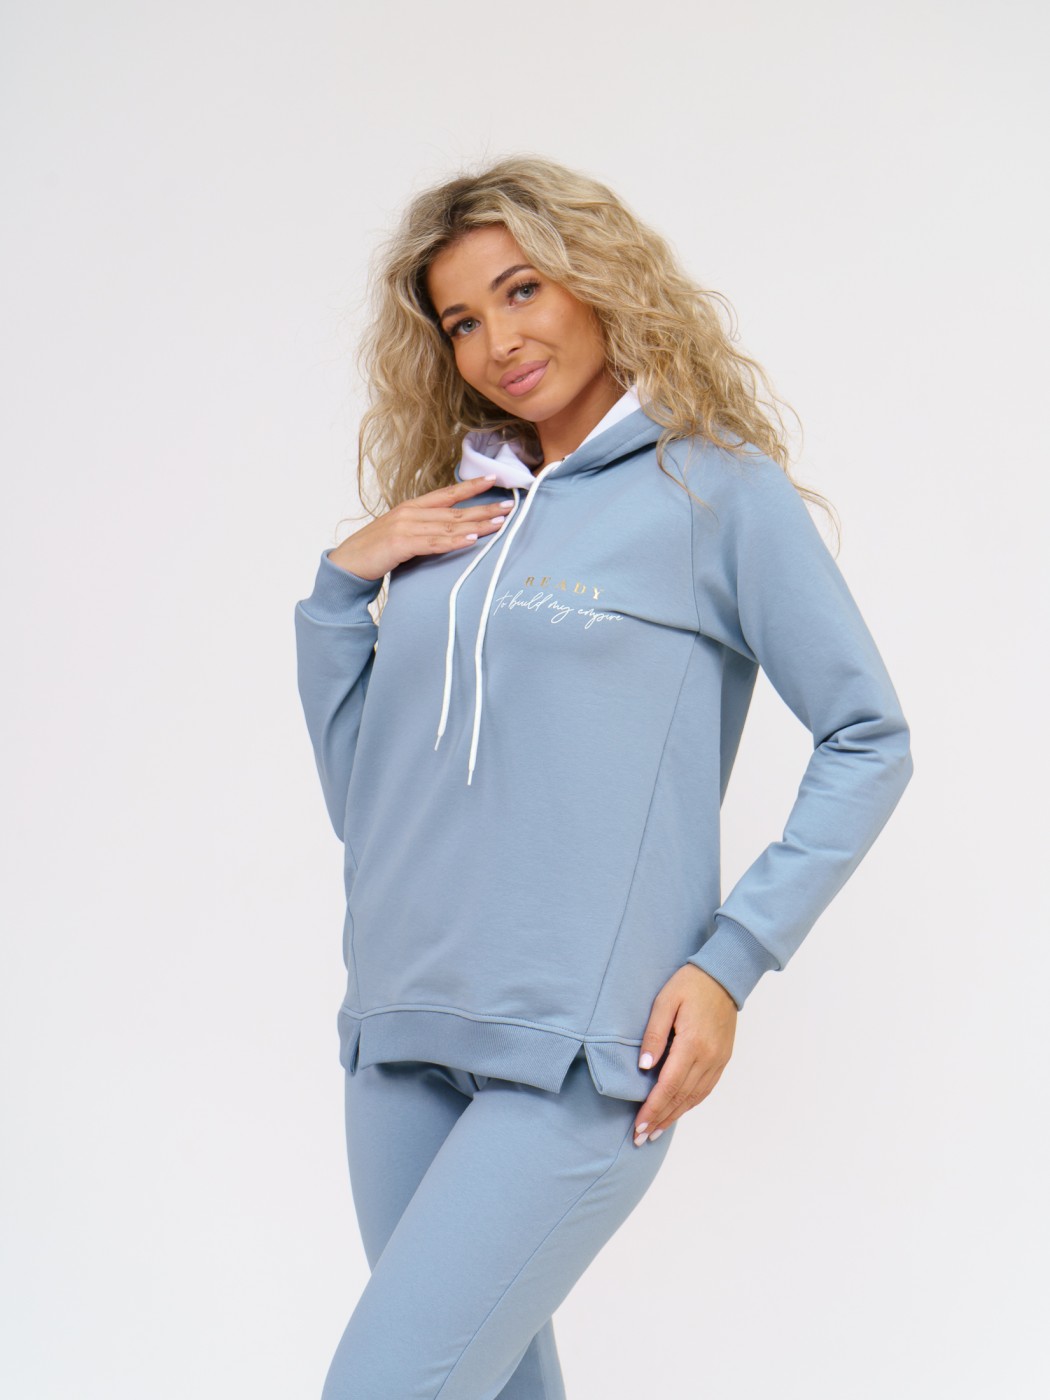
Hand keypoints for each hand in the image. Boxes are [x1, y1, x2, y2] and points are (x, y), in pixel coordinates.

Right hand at [327, 476, 515, 580]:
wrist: (347, 565)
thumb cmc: (375, 552)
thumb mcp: (402, 535)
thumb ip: (423, 530)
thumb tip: (449, 532)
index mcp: (411, 508)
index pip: (447, 494)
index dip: (471, 486)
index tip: (494, 480)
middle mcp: (410, 513)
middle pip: (454, 510)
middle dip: (484, 507)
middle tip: (509, 505)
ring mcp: (405, 527)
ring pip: (448, 525)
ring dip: (476, 524)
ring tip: (499, 524)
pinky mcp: (400, 544)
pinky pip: (434, 543)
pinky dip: (454, 542)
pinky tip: (472, 540)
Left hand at [632, 964, 737, 1145]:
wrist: (724, 976)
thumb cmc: (689, 985)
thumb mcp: (664, 1002)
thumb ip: (654, 1034)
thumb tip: (644, 1068)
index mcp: (693, 1043)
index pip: (670, 1085)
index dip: (653, 1108)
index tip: (639, 1126)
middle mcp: (709, 1057)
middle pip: (682, 1097)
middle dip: (660, 1119)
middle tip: (640, 1138)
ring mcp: (719, 1060)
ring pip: (695, 1097)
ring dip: (674, 1116)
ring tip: (655, 1131)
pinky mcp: (723, 1059)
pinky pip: (706, 1089)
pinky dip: (690, 1104)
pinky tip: (677, 1111)